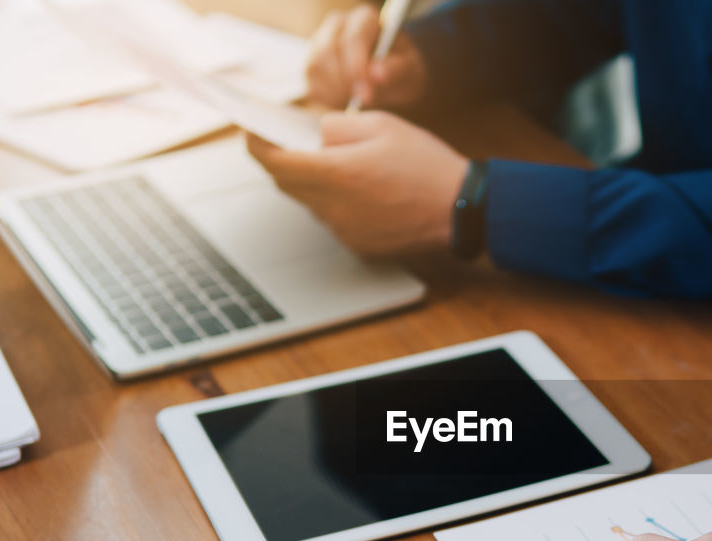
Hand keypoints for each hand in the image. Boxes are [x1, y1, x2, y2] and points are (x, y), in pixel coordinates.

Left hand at [246, 112, 467, 255]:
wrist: (460, 210)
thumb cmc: (426, 165)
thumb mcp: (381, 125)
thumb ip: (338, 127)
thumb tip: (316, 135)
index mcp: (336, 173)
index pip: (275, 162)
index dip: (256, 146)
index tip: (251, 133)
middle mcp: (334, 206)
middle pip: (286, 184)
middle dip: (281, 161)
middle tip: (285, 142)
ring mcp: (344, 229)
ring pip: (309, 202)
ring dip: (310, 182)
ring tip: (332, 163)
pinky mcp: (358, 243)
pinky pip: (331, 218)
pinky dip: (332, 200)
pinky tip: (357, 188)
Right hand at [306, 5, 427, 109]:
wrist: (391, 78)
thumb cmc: (401, 69)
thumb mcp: (410, 69)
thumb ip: (396, 69)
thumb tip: (376, 73)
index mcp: (365, 20)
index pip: (353, 40)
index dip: (356, 69)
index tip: (366, 95)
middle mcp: (338, 25)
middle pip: (327, 53)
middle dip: (343, 84)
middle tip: (362, 102)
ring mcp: (320, 42)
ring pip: (315, 68)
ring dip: (334, 92)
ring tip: (355, 102)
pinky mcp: (311, 64)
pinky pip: (310, 83)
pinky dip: (326, 99)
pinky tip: (344, 102)